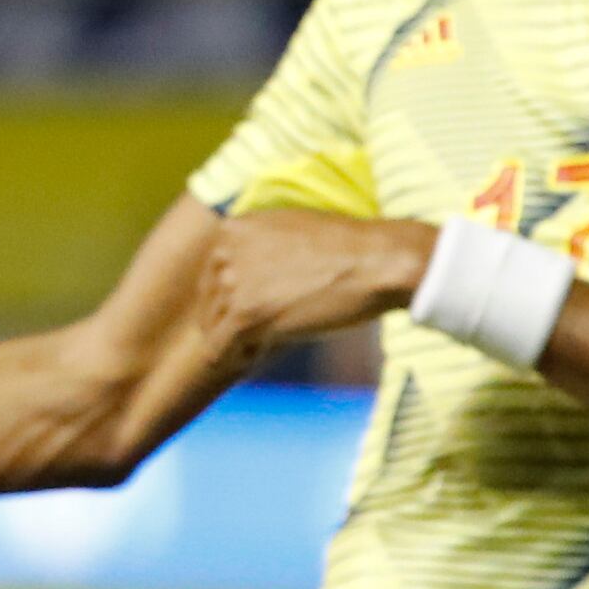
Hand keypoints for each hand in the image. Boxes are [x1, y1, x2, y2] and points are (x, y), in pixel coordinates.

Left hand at [194, 211, 432, 359]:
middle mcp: (223, 251)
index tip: (266, 310)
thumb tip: (242, 284)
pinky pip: (218, 351)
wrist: (378, 262)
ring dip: (241, 342)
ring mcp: (232, 283)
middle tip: (269, 332)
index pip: (212, 276)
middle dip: (237, 323)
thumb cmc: (348, 251)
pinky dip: (237, 360)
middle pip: (209, 304)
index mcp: (233, 228)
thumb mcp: (291, 232)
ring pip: (213, 329)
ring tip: (274, 340)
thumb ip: (259, 249)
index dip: (237, 299)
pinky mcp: (244, 314)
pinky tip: (267, 352)